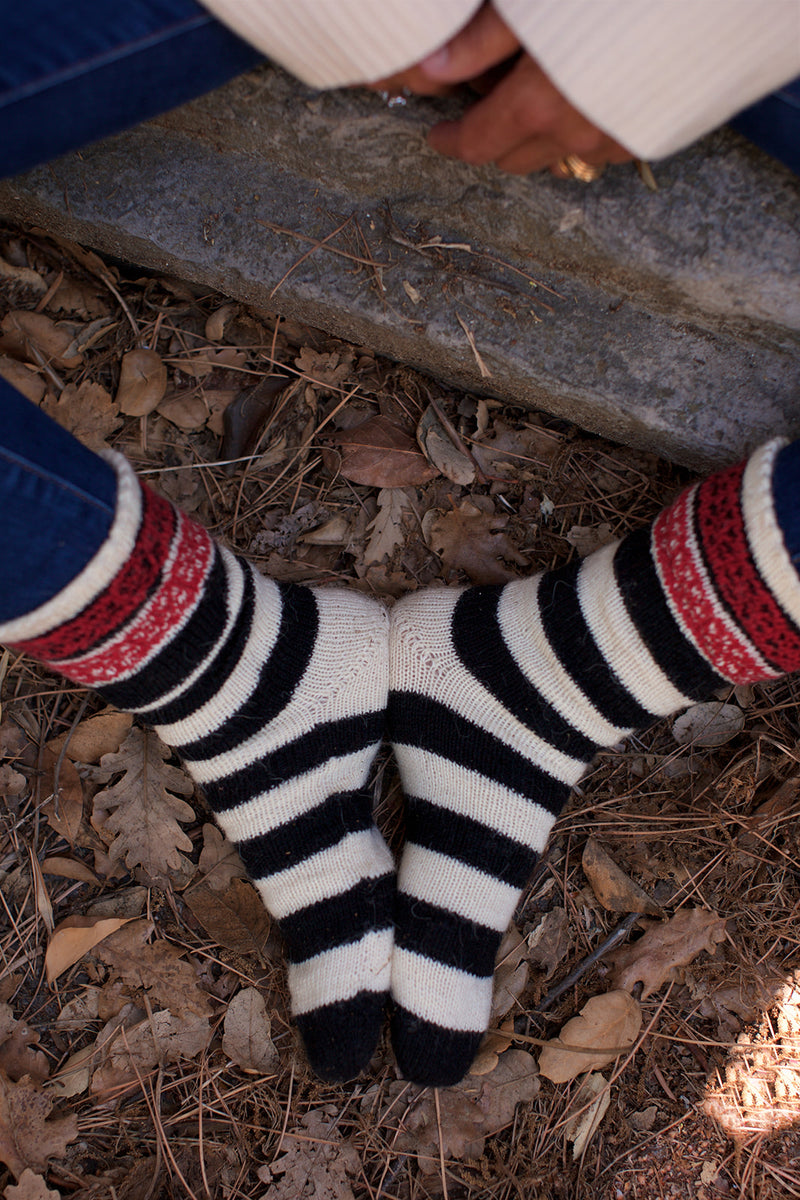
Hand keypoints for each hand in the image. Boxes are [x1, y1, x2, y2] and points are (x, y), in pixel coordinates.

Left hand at [369, 3, 632, 175]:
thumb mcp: (531, 3)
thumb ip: (479, 40)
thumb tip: (430, 69)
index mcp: (537, 105)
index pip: (477, 144)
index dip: (450, 140)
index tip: (437, 133)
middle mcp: (575, 135)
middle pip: (514, 159)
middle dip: (491, 137)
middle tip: (484, 103)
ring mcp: (616, 141)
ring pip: (558, 157)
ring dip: (538, 135)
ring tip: (535, 96)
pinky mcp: (650, 136)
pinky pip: (600, 148)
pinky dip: (580, 131)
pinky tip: (582, 96)